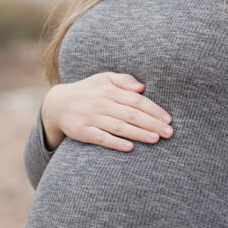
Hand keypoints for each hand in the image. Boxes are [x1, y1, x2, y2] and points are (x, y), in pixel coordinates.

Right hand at [41, 72, 172, 152]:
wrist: (58, 104)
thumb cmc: (88, 90)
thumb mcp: (104, 78)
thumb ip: (124, 80)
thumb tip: (142, 87)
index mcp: (109, 89)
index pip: (136, 100)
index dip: (153, 109)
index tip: (168, 119)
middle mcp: (101, 103)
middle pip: (131, 114)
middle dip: (151, 123)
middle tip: (169, 132)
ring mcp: (91, 118)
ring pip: (118, 126)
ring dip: (138, 133)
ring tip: (155, 139)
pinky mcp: (82, 132)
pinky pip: (101, 138)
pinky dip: (115, 143)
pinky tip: (129, 148)